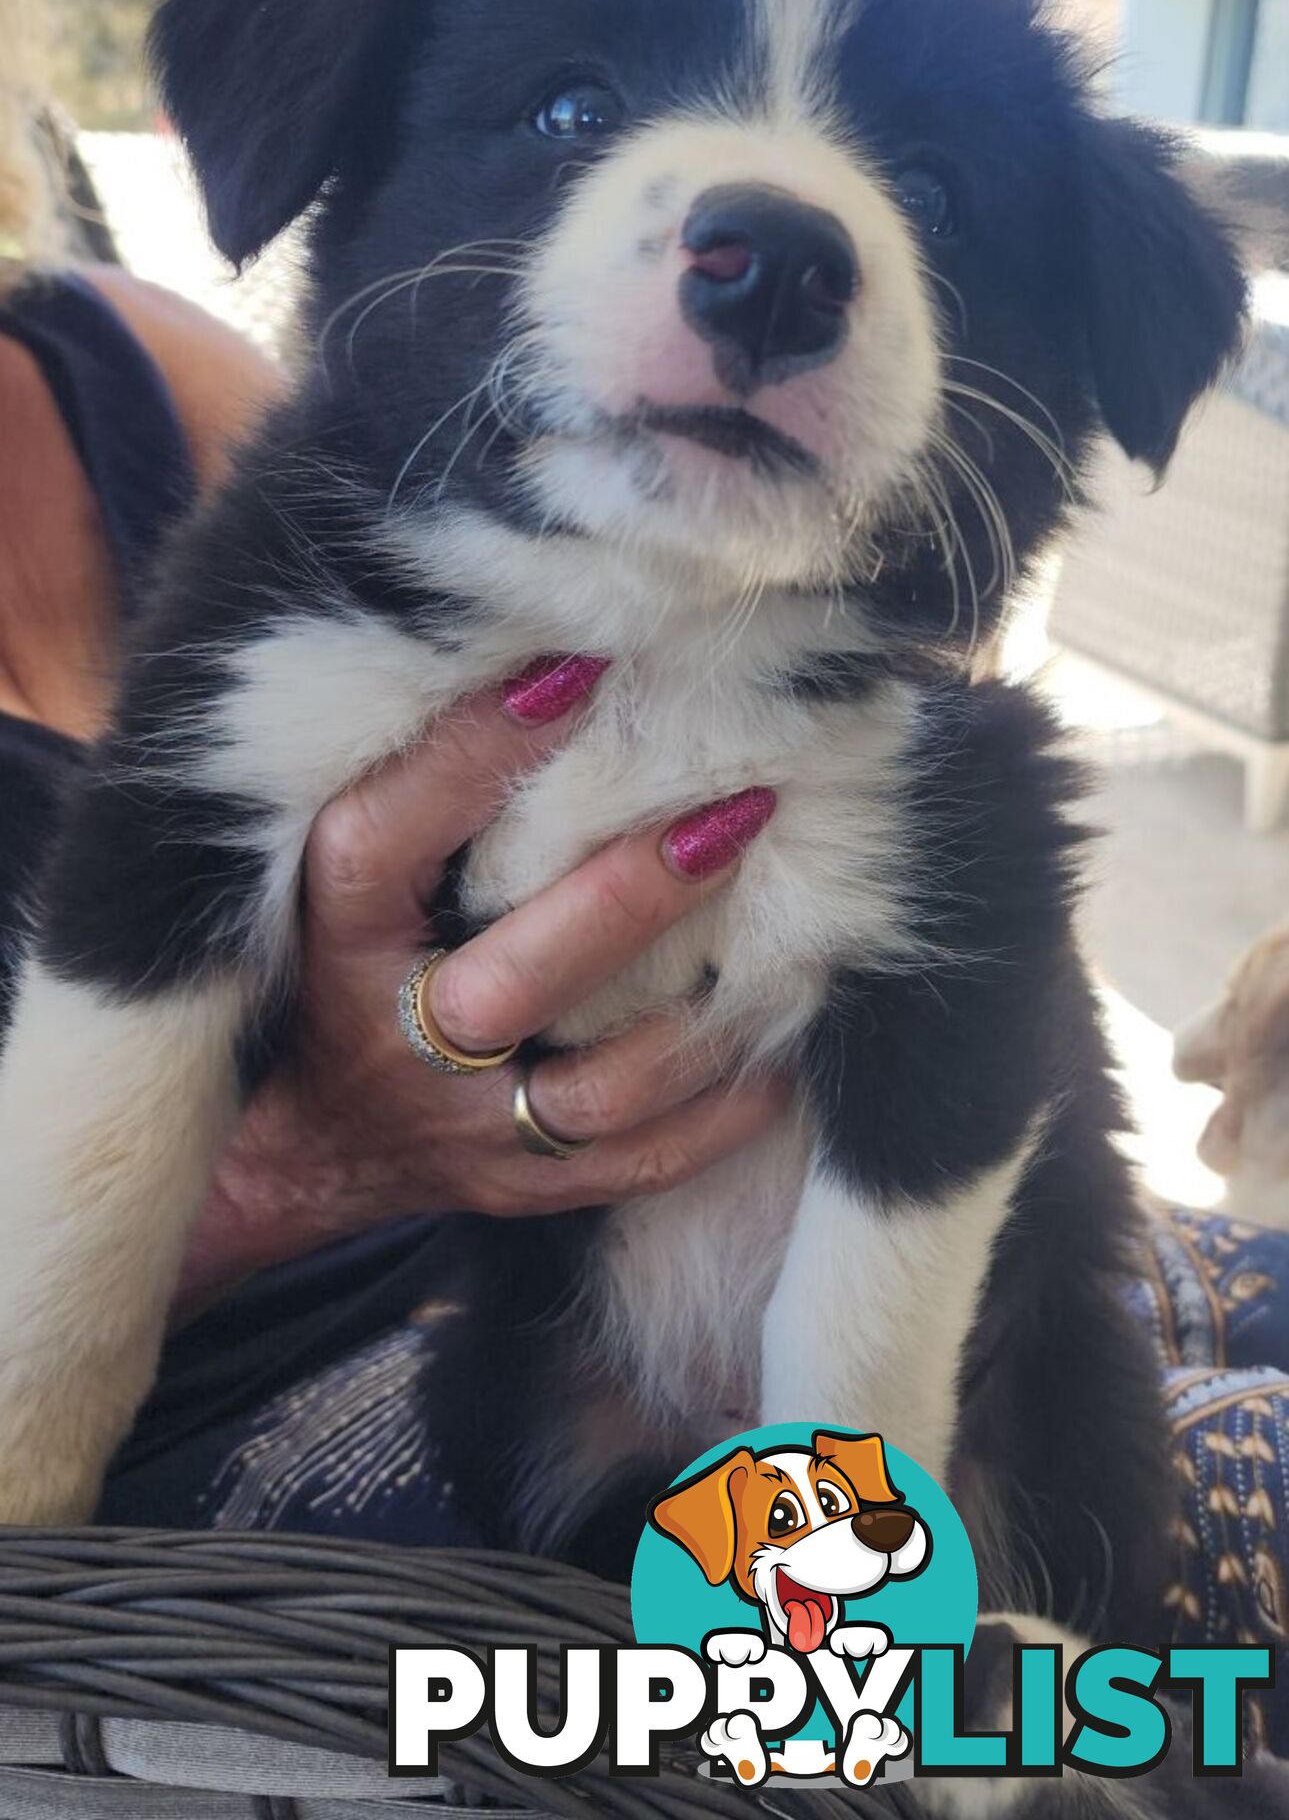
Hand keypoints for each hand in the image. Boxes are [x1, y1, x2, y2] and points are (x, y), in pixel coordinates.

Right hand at [177, 657, 788, 1314]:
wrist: (311, 1147)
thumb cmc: (350, 958)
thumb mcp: (349, 870)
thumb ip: (425, 790)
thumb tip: (568, 661)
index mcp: (339, 936)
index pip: (390, 837)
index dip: (476, 754)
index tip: (580, 669)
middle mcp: (397, 1041)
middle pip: (517, 979)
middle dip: (634, 894)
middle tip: (742, 808)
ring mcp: (468, 1132)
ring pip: (605, 1089)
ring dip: (711, 1011)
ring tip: (802, 935)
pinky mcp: (528, 1191)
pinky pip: (649, 1162)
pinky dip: (729, 1105)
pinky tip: (785, 1039)